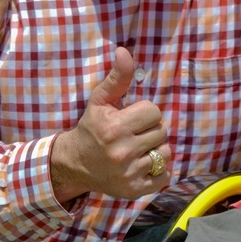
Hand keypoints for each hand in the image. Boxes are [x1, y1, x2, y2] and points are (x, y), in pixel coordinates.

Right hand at [51, 47, 170, 203]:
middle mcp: (122, 152)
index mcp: (114, 128)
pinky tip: (142, 165)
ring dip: (155, 150)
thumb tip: (124, 51)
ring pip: (165, 152)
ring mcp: (128, 173)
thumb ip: (117, 77)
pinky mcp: (134, 190)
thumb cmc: (92, 127)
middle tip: (134, 134)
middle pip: (161, 131)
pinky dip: (158, 172)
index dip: (145, 113)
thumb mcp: (100, 100)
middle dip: (150, 130)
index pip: (154, 112)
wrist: (75, 164)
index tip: (132, 117)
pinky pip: (164, 176)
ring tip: (137, 150)